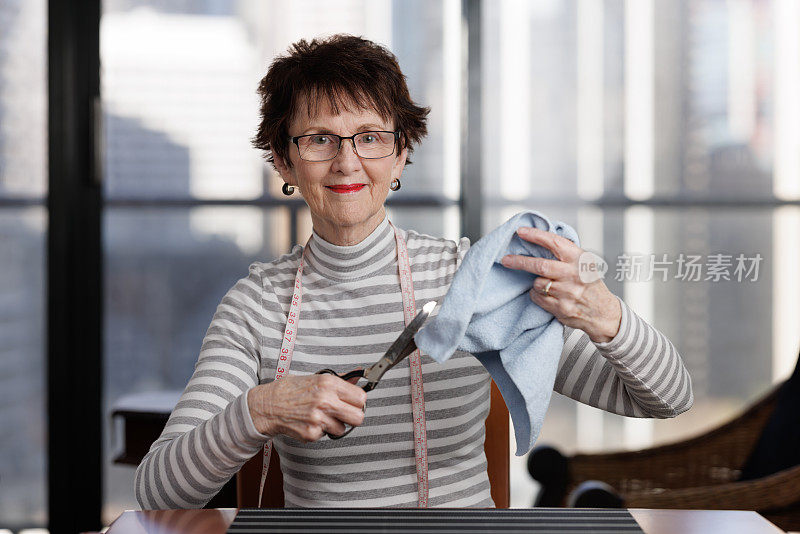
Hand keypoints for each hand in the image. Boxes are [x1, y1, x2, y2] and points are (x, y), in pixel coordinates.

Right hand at [247, 372, 366, 442]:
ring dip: (334, 425)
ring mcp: (318, 418)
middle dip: (353, 417)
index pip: (361, 398)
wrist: (268, 405)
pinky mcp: (311, 433)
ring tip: (319, 416)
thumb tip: (359, 374)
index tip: (353, 403)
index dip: (357, 402)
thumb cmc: (291, 390)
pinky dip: (319, 431)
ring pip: (342, 429)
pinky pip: (326, 435)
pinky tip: (309, 422)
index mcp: (329, 383)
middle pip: (358, 418)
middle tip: (344, 414)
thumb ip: (341, 380)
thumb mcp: (316, 378)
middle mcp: (325, 400)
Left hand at [500, 226, 621, 342]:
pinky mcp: (561, 308)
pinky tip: (547, 295)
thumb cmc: (589, 284)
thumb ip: (565, 253)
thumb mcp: (585, 263)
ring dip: (535, 283)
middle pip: (540, 265)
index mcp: (580, 259)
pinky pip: (538, 298)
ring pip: (537, 283)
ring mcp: (568, 293)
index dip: (535, 235)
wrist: (603, 312)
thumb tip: (536, 239)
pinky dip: (537, 295)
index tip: (520, 232)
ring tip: (545, 283)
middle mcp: (574, 275)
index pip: (554, 243)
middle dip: (519, 261)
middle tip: (505, 259)